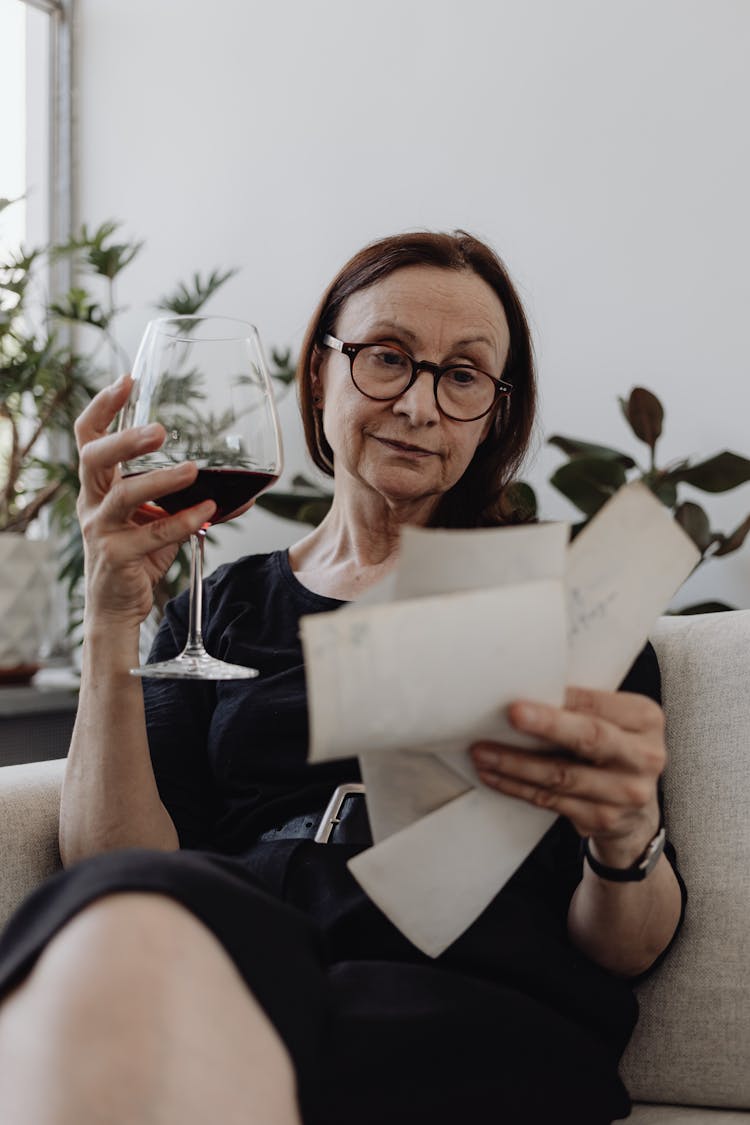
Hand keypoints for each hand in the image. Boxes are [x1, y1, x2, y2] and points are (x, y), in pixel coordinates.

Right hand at [75, 375, 215, 629]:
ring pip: (123, 496)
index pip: (88, 436)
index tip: (127, 380)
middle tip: (160, 430)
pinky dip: (183, 520)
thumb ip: (184, 500)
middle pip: (94, 459)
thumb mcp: (155, 519)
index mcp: (98, 485)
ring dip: (160, 479)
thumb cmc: (136, 555)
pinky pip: (152, 534)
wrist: (118, 606)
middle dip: (125, 439)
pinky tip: (209, 510)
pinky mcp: (117, 557)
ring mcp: (101, 530)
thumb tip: (241, 490)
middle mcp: (92, 503)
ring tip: (193, 469)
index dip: (103, 407)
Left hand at [469, 687, 664, 864]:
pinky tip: (494, 775)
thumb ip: (584, 706)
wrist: (635, 813)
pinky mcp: (602, 819)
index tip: (532, 691)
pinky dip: (517, 786)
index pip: (600, 704)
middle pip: (590, 738)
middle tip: (512, 713)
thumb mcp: (616, 722)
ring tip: (483, 751)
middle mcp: (643, 756)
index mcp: (646, 719)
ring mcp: (626, 793)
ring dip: (516, 763)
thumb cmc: (614, 751)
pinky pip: (551, 800)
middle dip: (547, 725)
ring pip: (562, 775)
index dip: (563, 698)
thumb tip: (526, 685)